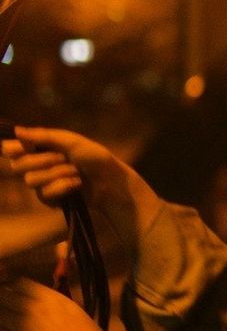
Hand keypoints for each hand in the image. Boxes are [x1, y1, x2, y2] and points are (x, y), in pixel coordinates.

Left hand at [0, 278, 113, 330]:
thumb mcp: (74, 311)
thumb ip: (54, 305)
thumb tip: (43, 304)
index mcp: (50, 298)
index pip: (21, 285)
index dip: (13, 288)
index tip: (12, 293)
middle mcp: (33, 308)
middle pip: (5, 297)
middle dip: (3, 300)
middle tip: (5, 307)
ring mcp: (22, 326)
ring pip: (0, 316)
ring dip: (1, 317)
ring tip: (4, 321)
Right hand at [2, 126, 116, 204]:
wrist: (111, 181)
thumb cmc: (94, 157)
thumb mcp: (72, 142)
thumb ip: (44, 136)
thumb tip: (17, 130)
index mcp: (41, 147)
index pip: (11, 149)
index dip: (12, 149)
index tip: (23, 148)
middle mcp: (37, 165)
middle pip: (16, 166)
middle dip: (42, 161)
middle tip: (63, 158)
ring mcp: (43, 183)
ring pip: (31, 181)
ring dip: (57, 174)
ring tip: (76, 172)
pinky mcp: (50, 199)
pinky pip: (44, 195)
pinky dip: (63, 187)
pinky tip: (77, 184)